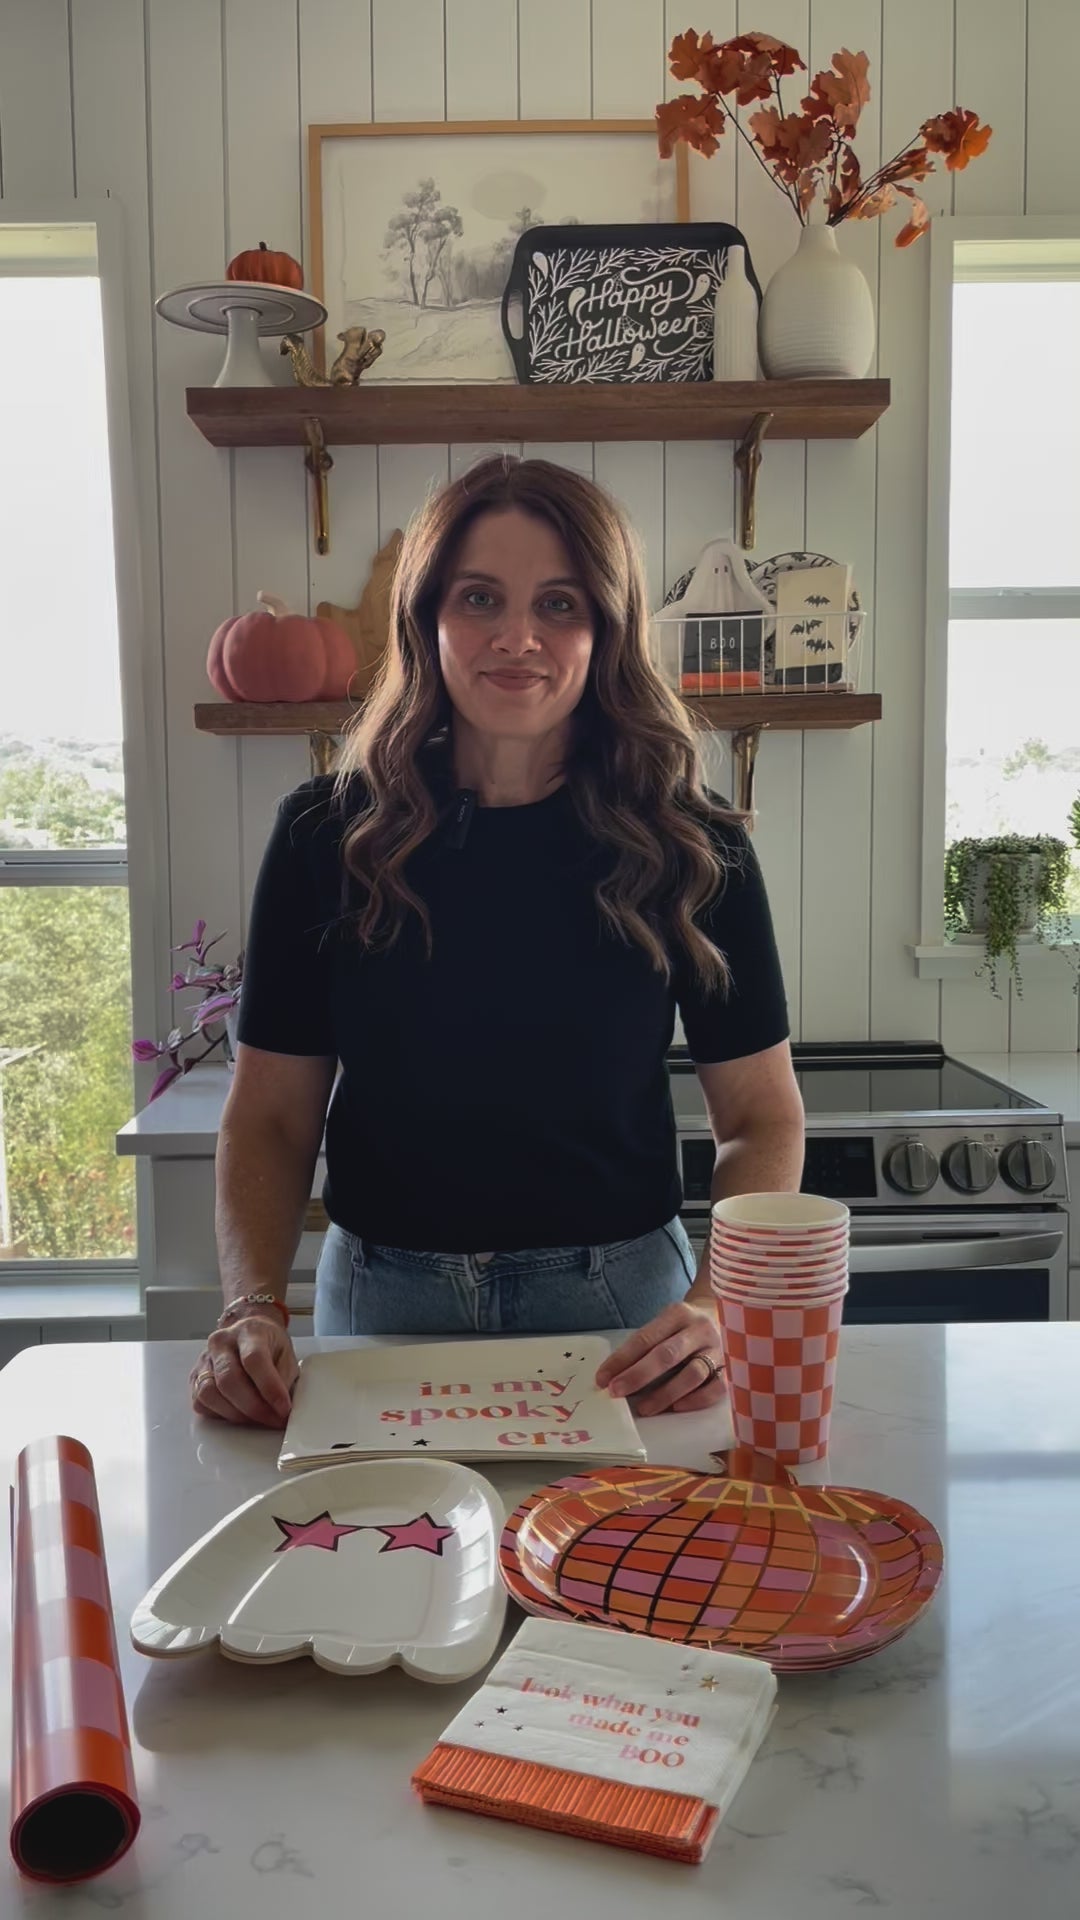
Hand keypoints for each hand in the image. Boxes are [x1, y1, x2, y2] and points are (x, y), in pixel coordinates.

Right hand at [190, 1314, 298, 1427]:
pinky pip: (200, 1403)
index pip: (254, 1359)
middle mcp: (222, 1343)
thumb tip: (280, 1408)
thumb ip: (284, 1380)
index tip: (283, 1408)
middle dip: (253, 1407)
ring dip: (235, 1414)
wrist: (251, 1331)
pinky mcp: (195, 1377)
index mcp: (249, 1332)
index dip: (269, 1388)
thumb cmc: (270, 1345)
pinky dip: (220, 1414)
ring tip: (256, 1419)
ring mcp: (204, 1359)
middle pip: (229, 1379)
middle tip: (272, 1419)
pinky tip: (238, 1413)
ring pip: (209, 1393)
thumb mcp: (287, 1356)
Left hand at [595, 1301, 725, 1416]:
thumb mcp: (666, 1324)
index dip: (621, 1360)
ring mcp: (719, 1349)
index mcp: (678, 1314)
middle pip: (666, 1355)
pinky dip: (696, 1399)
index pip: (645, 1338)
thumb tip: (614, 1376)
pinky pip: (716, 1388)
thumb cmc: (685, 1327)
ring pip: (692, 1373)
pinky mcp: (733, 1368)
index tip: (603, 1379)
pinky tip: (677, 1407)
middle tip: (617, 1392)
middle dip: (638, 1376)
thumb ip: (646, 1346)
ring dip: (665, 1393)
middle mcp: (700, 1329)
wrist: (725, 1313)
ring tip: (644, 1408)